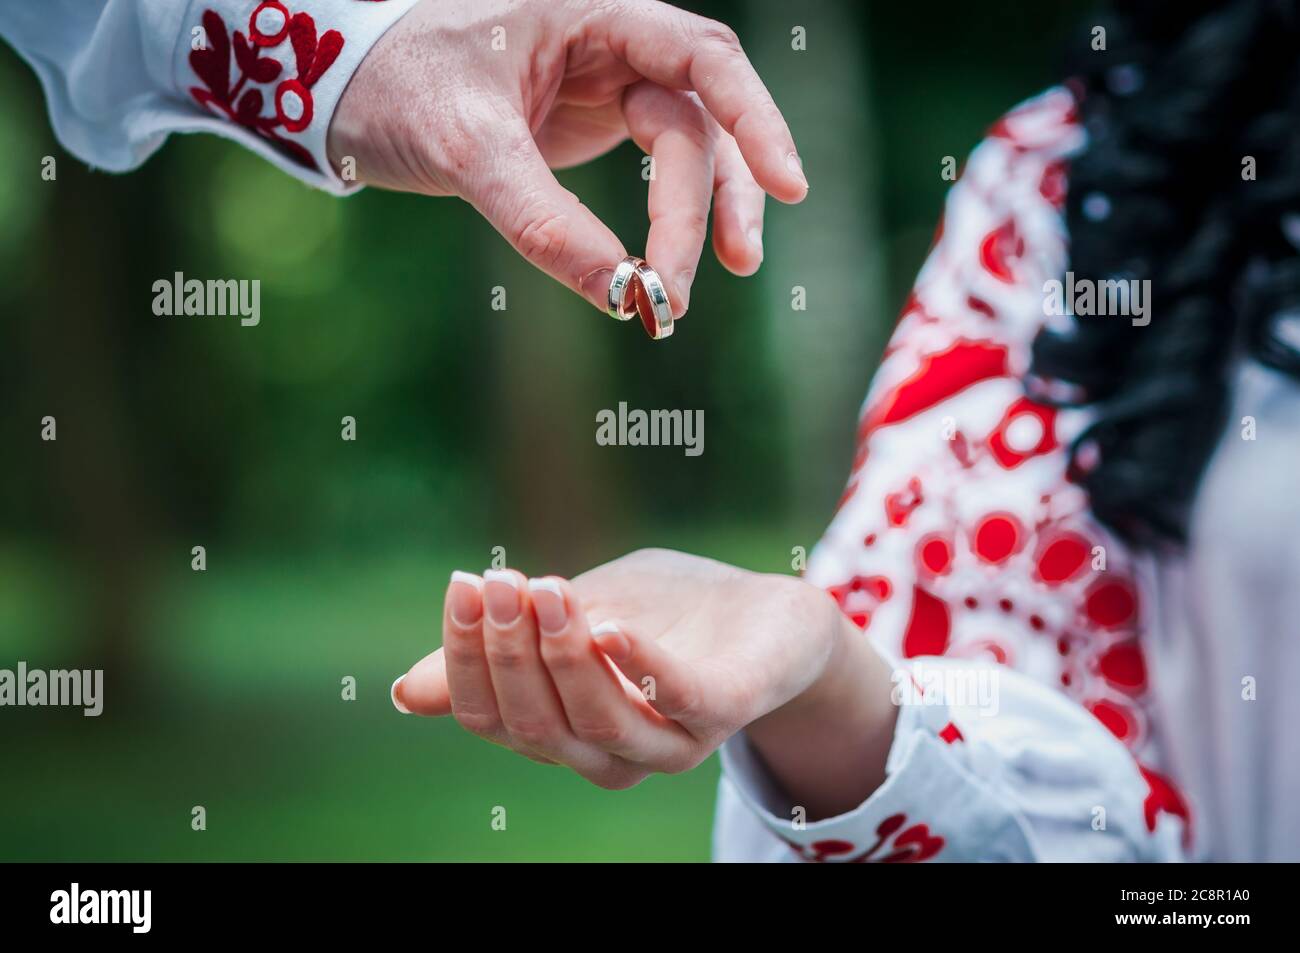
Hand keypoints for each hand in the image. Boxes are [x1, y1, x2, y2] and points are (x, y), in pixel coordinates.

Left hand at [327, 0, 808, 317]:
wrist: (348, 85)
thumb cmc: (398, 83)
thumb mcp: (464, 145)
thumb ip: (540, 218)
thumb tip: (619, 294)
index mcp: (593, 12)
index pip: (702, 58)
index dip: (756, 119)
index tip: (790, 186)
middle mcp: (616, 43)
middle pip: (695, 126)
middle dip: (694, 213)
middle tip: (672, 294)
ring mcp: (612, 86)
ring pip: (689, 153)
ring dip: (700, 223)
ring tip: (684, 297)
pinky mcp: (598, 126)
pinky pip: (657, 172)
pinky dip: (667, 221)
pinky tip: (667, 268)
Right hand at [394, 549, 897, 815]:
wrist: (768, 614)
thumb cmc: (663, 615)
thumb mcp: (572, 620)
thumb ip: (509, 649)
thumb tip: (405, 692)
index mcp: (563, 731)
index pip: (490, 716)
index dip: (464, 656)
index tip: (462, 584)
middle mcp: (609, 753)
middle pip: (534, 724)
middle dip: (505, 651)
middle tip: (497, 580)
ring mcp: (670, 741)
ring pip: (596, 721)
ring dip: (560, 655)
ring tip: (545, 590)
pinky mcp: (724, 711)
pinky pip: (679, 701)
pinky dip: (639, 665)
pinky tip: (607, 625)